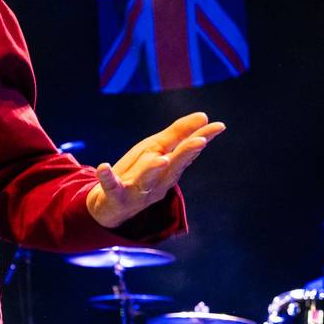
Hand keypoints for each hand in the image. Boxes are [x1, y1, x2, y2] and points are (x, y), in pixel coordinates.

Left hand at [86, 112, 225, 227]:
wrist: (109, 206)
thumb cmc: (138, 174)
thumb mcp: (156, 151)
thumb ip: (177, 136)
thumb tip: (203, 116)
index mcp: (168, 170)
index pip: (187, 153)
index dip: (202, 139)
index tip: (219, 126)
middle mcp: (156, 182)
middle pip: (173, 168)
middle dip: (186, 154)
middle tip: (200, 140)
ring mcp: (135, 191)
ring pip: (146, 180)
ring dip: (153, 170)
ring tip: (160, 160)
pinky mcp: (114, 195)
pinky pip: (110, 186)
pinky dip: (107, 177)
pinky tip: (104, 166)